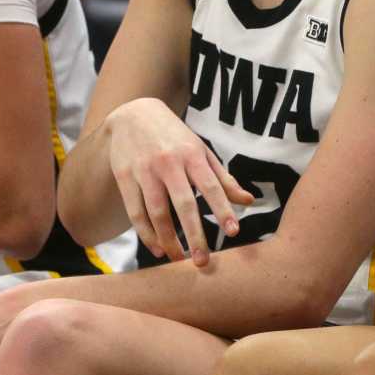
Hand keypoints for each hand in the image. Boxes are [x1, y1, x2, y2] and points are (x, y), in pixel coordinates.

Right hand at [106, 97, 253, 265]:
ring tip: (179, 259)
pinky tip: (157, 248)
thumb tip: (249, 201)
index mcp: (192, 154)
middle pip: (183, 204)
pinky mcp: (125, 176)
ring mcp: (145, 170)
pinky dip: (146, 233)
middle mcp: (169, 162)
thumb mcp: (200, 150)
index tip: (233, 232)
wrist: (133, 113)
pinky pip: (135, 211)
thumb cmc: (174, 136)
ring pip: (157, 211)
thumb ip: (223, 178)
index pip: (211, 185)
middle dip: (195, 235)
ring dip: (168, 239)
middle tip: (203, 262)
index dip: (222, 209)